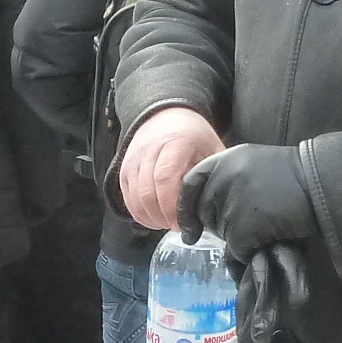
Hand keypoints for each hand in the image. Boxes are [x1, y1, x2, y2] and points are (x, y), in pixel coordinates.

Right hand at [118, 108, 222, 229]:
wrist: (165, 116)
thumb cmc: (193, 136)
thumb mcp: (211, 148)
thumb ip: (213, 173)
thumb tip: (217, 202)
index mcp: (174, 144)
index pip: (165, 179)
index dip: (172, 206)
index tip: (184, 221)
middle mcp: (148, 151)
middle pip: (147, 194)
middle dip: (163, 217)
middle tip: (178, 226)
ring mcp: (132, 162)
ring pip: (135, 200)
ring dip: (151, 219)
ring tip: (168, 223)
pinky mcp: (124, 171)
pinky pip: (128, 200)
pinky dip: (140, 215)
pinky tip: (155, 219)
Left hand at [178, 144, 317, 251]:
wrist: (322, 184)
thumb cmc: (294, 177)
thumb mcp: (253, 164)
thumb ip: (227, 178)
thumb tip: (205, 210)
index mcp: (223, 159)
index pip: (190, 184)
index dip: (185, 208)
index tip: (188, 229)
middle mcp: (223, 179)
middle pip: (205, 214)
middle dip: (220, 225)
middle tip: (250, 221)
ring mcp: (232, 203)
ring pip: (223, 234)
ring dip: (240, 237)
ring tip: (267, 223)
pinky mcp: (244, 227)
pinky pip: (237, 249)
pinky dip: (251, 250)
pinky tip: (270, 236)